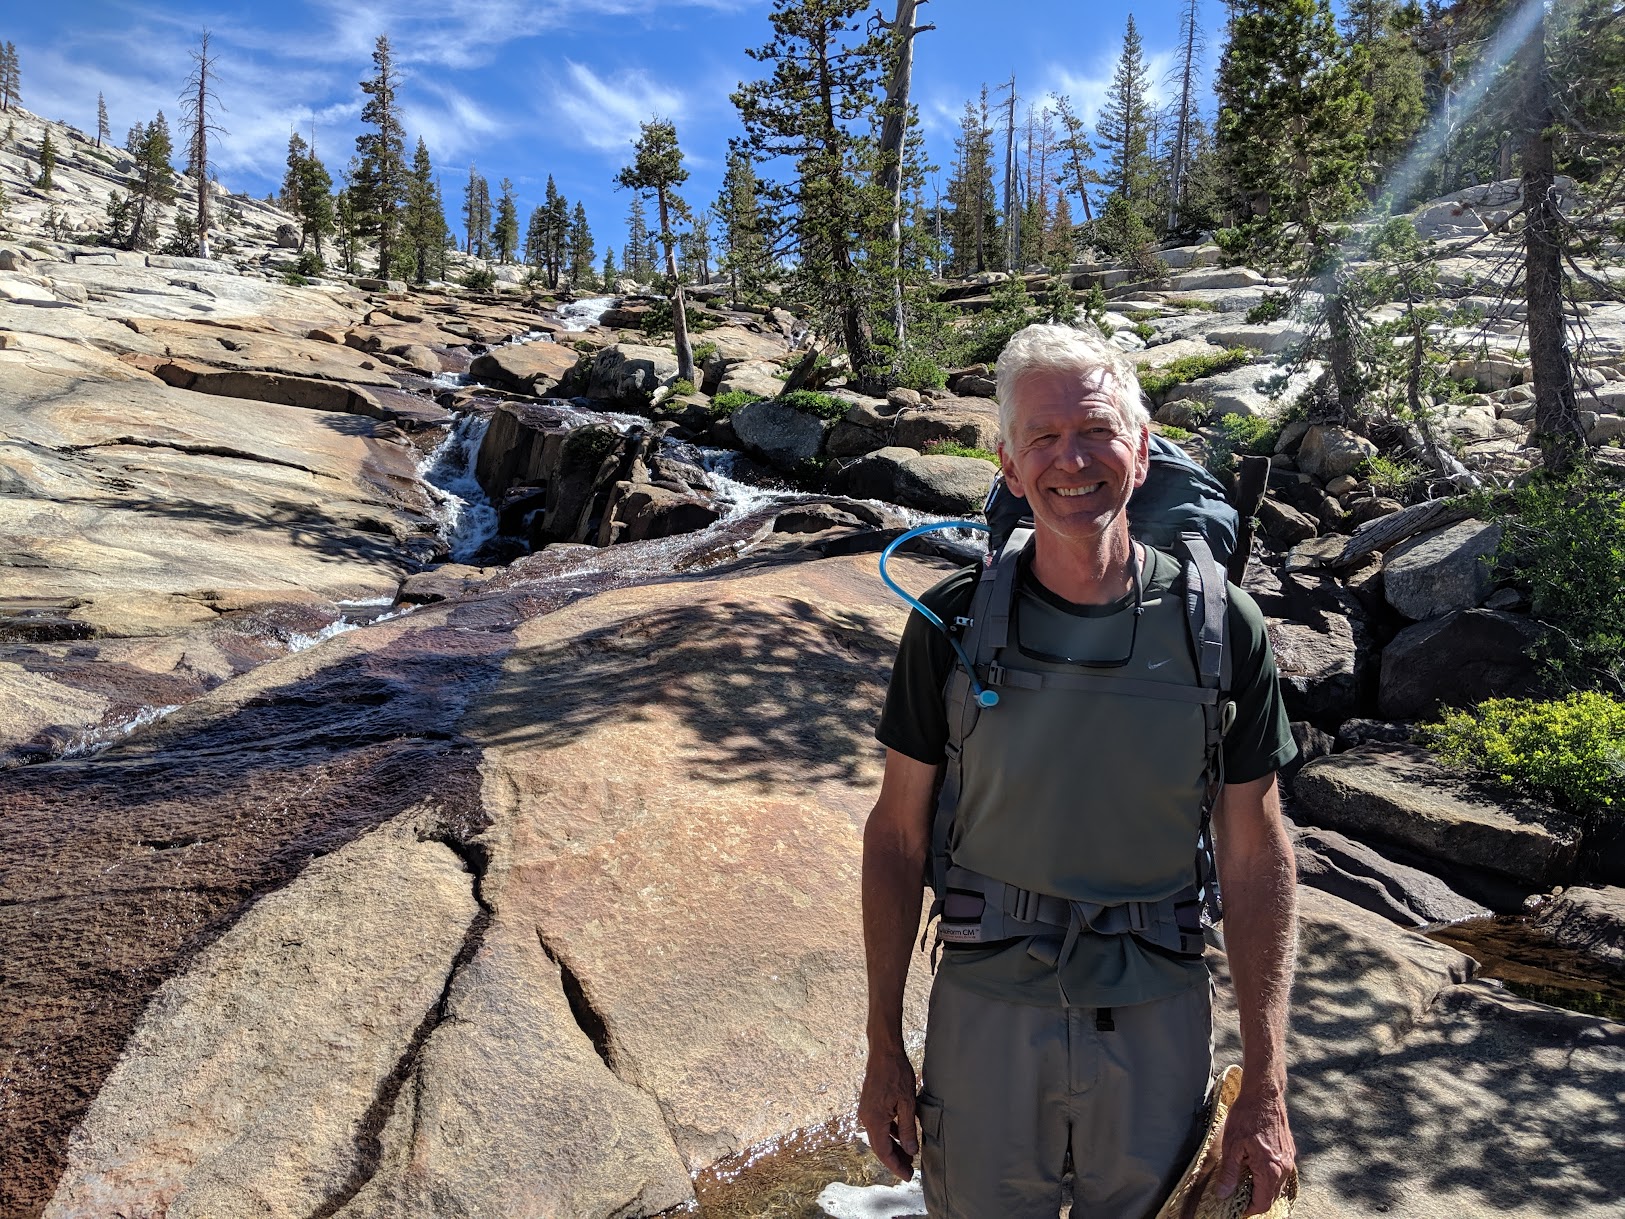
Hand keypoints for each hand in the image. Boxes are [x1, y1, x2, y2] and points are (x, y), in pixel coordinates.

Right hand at [858, 1048, 918, 1179]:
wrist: (884, 1052)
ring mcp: (866, 1111)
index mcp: (874, 1120)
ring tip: (909, 1155)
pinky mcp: (870, 1104)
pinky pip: (879, 1125)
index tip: (908, 1176)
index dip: (895, 1166)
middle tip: (910, 1171)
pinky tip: (901, 1136)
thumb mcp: (907, 1103)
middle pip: (880, 1147)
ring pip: (879, 1136)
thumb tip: (910, 1151)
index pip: (884, 1151)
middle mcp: (866, 1118)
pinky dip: (890, 1134)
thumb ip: (907, 1129)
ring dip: (893, 1147)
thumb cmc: (897, 1074)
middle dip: (894, 1159)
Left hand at [1216, 1080, 1295, 1216]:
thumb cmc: (1246, 1117)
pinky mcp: (1288, 1150)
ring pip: (1277, 1185)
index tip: (1236, 1209)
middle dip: (1255, 1200)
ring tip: (1244, 1183)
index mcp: (1270, 1170)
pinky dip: (1269, 1176)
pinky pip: (1281, 1172)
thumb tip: (1223, 1194)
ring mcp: (1288, 1159)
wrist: (1264, 1095)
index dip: (1248, 1210)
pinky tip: (1255, 1167)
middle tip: (1238, 1197)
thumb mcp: (1231, 1145)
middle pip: (1272, 1197)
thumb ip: (1229, 1173)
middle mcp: (1284, 1168)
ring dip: (1263, 1188)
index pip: (1263, 1203)